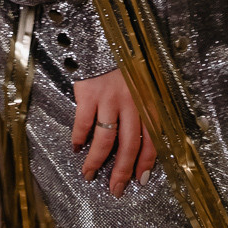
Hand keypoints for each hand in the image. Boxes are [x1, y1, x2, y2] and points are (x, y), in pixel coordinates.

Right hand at [72, 70, 156, 194]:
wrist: (106, 38)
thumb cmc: (127, 65)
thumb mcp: (144, 85)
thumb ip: (145, 110)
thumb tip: (141, 146)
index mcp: (148, 102)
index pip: (151, 141)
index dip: (145, 164)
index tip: (139, 181)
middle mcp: (131, 102)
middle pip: (128, 146)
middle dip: (121, 172)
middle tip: (115, 189)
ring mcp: (109, 97)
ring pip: (105, 139)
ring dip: (96, 161)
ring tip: (89, 174)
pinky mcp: (89, 92)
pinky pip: (84, 122)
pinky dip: (79, 138)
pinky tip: (76, 147)